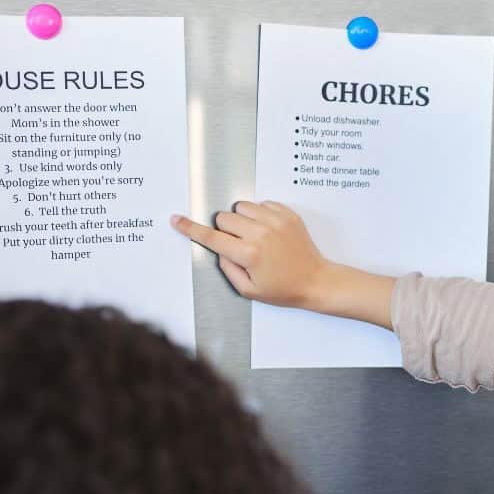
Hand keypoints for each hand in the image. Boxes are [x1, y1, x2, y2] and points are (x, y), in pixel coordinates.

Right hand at [171, 203, 396, 329]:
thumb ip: (227, 268)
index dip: (191, 228)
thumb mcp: (248, 289)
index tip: (177, 219)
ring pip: (242, 207)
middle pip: (225, 218)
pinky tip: (267, 231)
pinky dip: (259, 214)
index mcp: (248, 254)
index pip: (212, 237)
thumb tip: (218, 248)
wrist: (315, 280)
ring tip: (253, 236)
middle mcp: (261, 233)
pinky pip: (262, 204)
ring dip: (241, 219)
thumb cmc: (283, 289)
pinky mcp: (288, 214)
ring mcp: (276, 221)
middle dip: (225, 229)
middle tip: (238, 245)